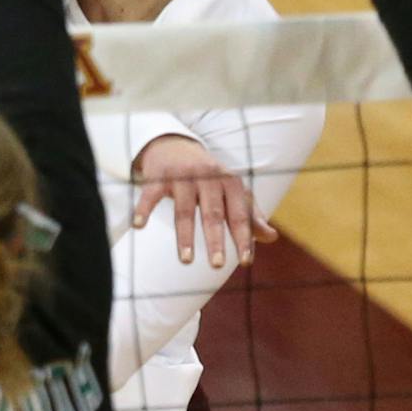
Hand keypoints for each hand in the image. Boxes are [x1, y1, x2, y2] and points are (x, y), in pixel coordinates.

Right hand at [130, 135, 277, 268]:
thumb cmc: (209, 176)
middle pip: (213, 213)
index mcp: (230, 182)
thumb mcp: (232, 190)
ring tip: (186, 260)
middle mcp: (208, 177)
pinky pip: (151, 194)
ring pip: (184, 209)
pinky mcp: (159, 175)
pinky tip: (140, 225)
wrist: (176, 145)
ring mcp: (183, 176)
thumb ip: (250, 214)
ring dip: (184, 235)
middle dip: (215, 239)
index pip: (239, 214)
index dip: (243, 237)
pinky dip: (144, 208)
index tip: (246, 261)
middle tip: (217, 265)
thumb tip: (271, 237)